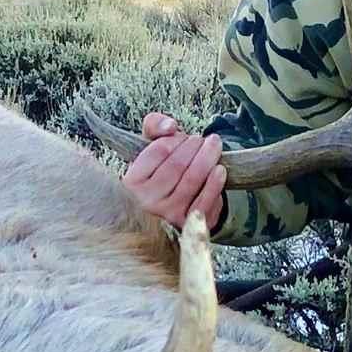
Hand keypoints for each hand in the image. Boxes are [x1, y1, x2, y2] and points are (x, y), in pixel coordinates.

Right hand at [123, 111, 227, 228]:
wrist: (165, 208)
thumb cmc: (159, 171)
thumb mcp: (150, 146)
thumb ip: (154, 126)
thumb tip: (170, 127)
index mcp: (132, 181)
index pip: (160, 150)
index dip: (177, 138)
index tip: (184, 136)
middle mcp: (146, 201)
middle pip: (178, 164)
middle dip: (195, 146)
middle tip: (203, 140)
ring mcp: (167, 215)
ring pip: (193, 181)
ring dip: (208, 159)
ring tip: (214, 146)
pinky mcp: (187, 225)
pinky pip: (205, 202)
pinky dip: (215, 183)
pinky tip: (219, 170)